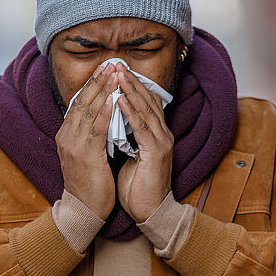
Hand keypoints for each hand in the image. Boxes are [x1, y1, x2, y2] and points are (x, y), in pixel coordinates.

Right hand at [55, 63, 117, 218]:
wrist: (82, 210)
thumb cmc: (88, 183)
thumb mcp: (85, 154)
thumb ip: (88, 135)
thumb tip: (101, 116)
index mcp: (65, 135)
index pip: (77, 103)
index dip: (90, 85)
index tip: (102, 70)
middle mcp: (66, 137)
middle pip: (81, 102)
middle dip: (96, 81)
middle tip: (110, 64)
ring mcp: (74, 145)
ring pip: (88, 111)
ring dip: (103, 90)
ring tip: (114, 75)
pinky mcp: (86, 155)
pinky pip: (97, 128)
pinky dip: (105, 111)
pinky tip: (114, 98)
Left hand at [115, 64, 173, 221]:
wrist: (151, 211)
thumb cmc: (139, 187)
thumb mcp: (132, 156)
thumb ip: (128, 138)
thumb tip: (113, 124)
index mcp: (156, 134)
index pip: (146, 102)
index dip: (133, 85)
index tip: (117, 71)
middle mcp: (163, 134)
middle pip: (148, 100)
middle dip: (131, 81)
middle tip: (117, 63)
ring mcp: (162, 142)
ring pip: (146, 109)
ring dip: (130, 90)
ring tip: (117, 74)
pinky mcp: (156, 152)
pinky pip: (142, 127)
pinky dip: (131, 111)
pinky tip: (119, 99)